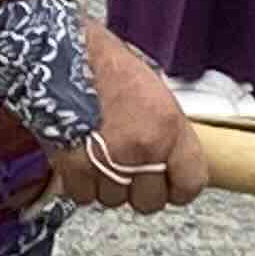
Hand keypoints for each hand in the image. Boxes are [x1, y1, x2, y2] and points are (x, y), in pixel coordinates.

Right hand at [49, 23, 209, 215]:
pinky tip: (80, 158)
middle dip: (138, 188)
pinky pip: (84, 196)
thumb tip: (172, 165)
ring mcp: (109, 160)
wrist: (63, 54)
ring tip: (99, 154)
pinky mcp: (75, 166)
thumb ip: (169, 134)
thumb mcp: (156, 94)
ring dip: (106, 184)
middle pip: (150, 202)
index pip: (191, 184)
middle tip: (127, 166)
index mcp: (170, 127)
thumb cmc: (108, 67)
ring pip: (114, 200)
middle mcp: (144, 148)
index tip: (168, 183)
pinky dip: (80, 184)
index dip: (178, 187)